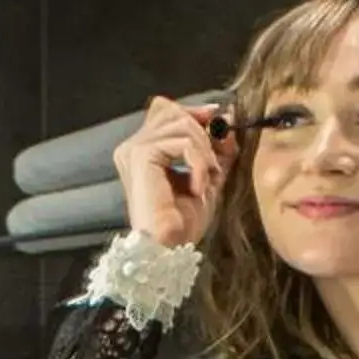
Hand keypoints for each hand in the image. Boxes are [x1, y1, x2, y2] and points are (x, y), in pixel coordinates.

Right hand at [111, 96, 235, 248]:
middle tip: (216, 162)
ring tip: (207, 179)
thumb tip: (226, 121)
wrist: (168, 247)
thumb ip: (213, 149)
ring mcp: (134, 149)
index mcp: (142, 152)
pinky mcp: (141, 155)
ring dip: (204, 152)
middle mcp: (133, 146)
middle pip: (173, 111)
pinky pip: (182, 143)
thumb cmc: (183, 222)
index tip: (220, 121)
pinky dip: (199, 163)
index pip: (166, 110)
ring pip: (182, 124)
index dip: (194, 111)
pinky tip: (199, 186)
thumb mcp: (205, 177)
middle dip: (203, 132)